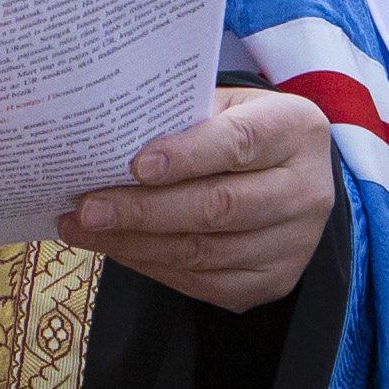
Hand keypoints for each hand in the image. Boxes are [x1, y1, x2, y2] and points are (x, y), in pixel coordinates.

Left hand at [56, 87, 336, 313]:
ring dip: (134, 243)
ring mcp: (293, 244)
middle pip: (219, 207)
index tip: (136, 165)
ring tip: (82, 228)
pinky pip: (202, 281)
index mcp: (296, 130)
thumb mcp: (226, 106)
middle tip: (88, 208)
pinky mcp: (273, 282)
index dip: (187, 155)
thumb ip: (182, 117)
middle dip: (144, 210)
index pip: (240, 143)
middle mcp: (306, 191)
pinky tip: (114, 247)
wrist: (289, 180)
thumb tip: (106, 138)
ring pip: (203, 252)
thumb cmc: (242, 131)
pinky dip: (150, 265)